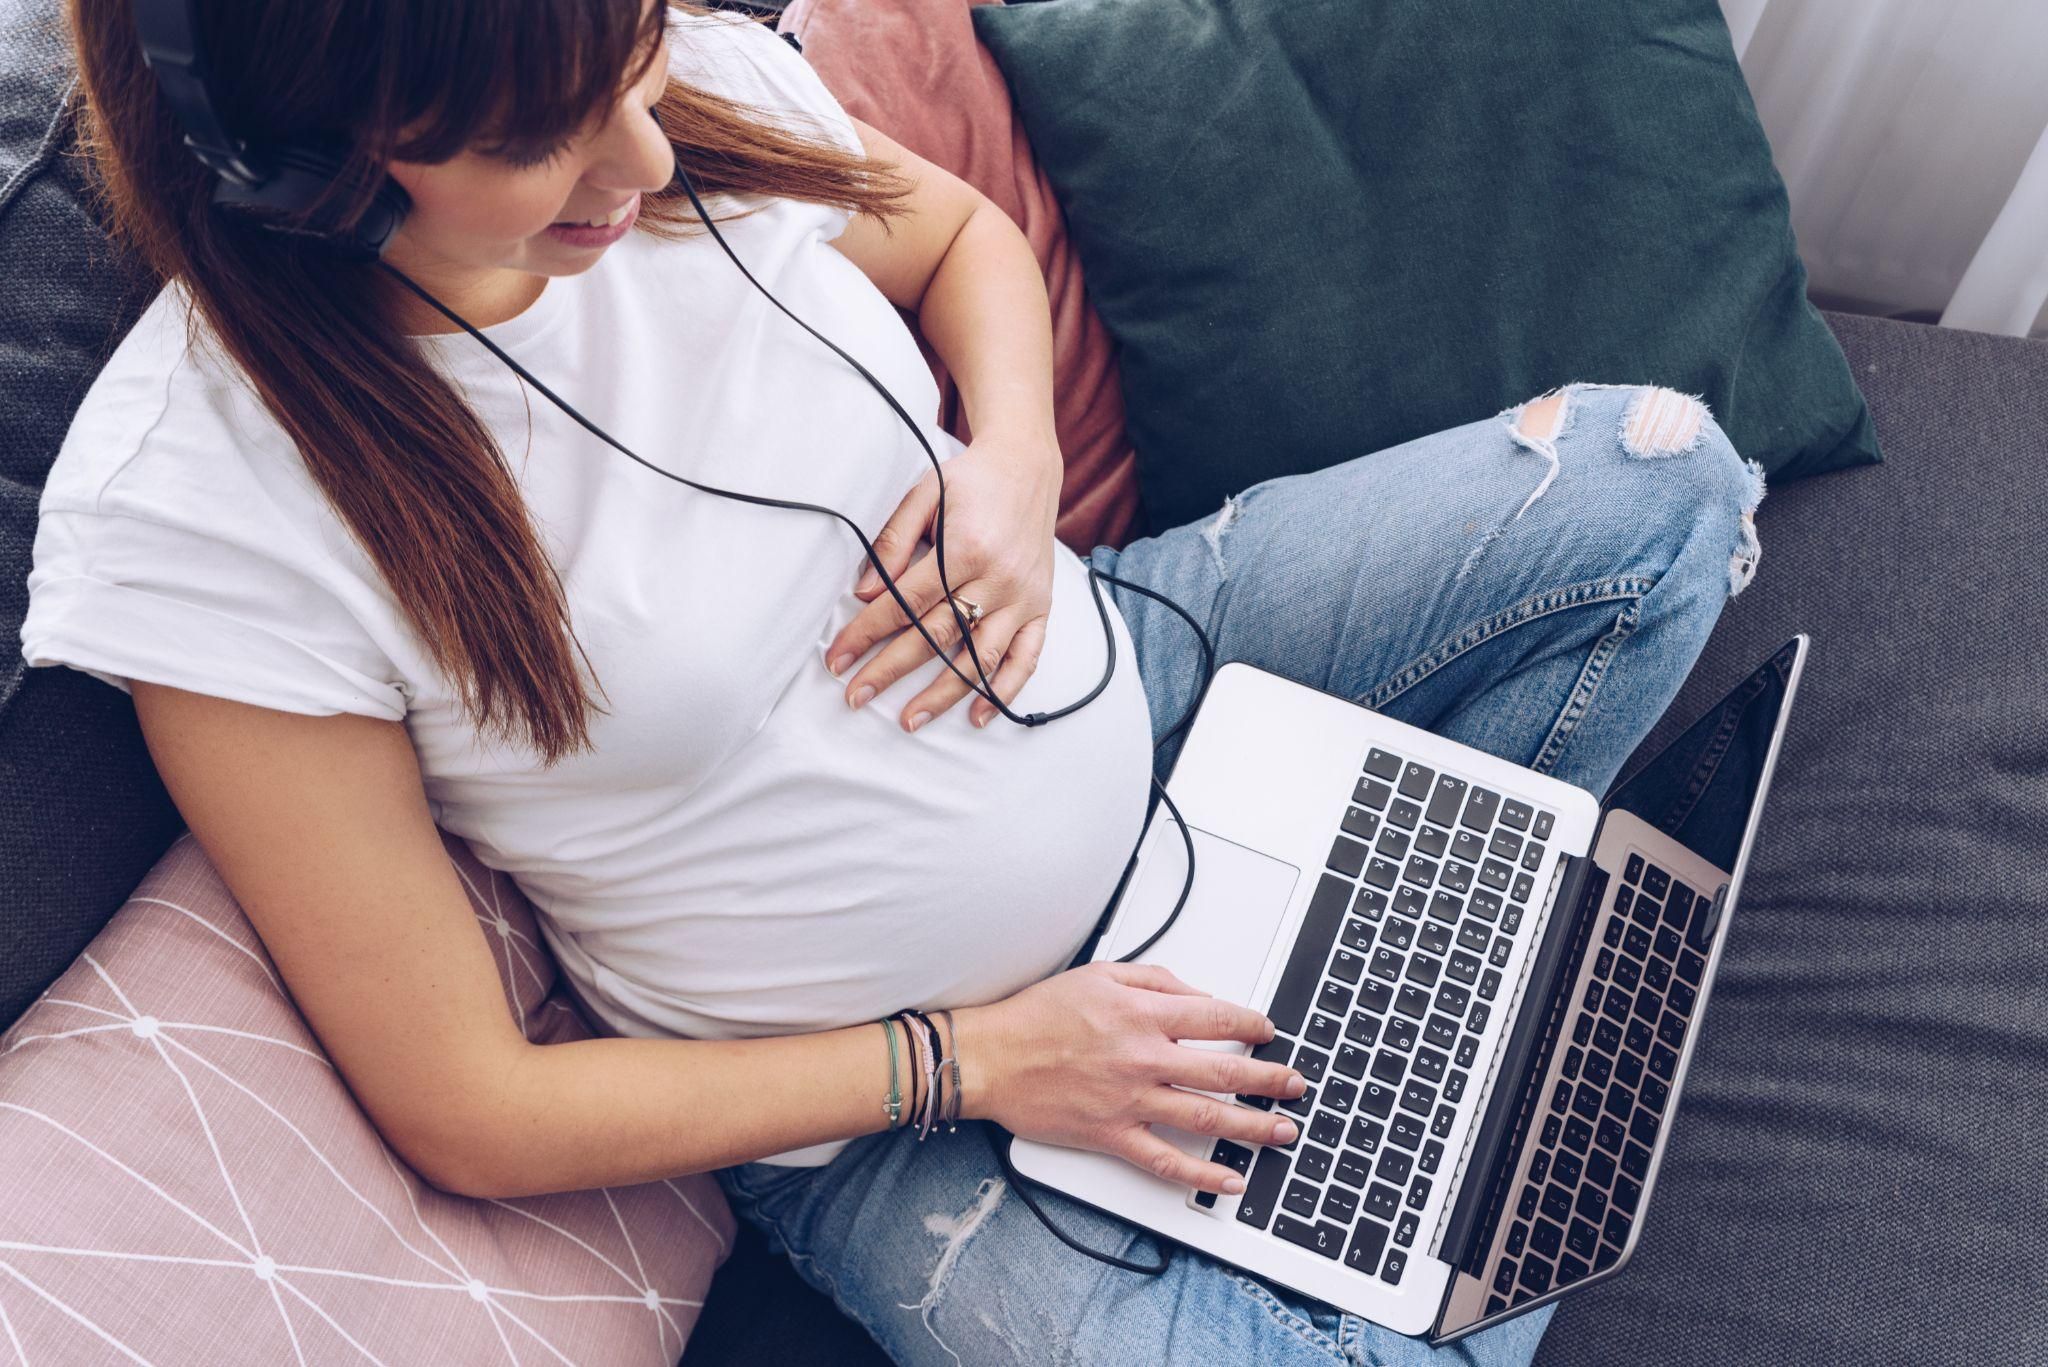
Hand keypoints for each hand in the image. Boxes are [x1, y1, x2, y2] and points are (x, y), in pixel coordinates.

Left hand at [825, 429, 1062, 732]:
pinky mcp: (1041, 607)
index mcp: (966, 547)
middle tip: (857, 697)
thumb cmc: (970, 480)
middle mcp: (997, 578)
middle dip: (892, 669)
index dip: (868, 632)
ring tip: (909, 719)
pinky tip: (976, 715)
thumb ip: (894, 540)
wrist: (1028, 466)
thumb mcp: (924, 493)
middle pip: (937, 635)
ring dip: (943, 694)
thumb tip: (864, 592)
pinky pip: (1025, 658)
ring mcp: (1022, 597)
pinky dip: (1004, 691)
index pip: (906, 602)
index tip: (839, 658)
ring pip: (980, 657)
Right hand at [951, 962, 1307, 1195]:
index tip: (1268, 1032)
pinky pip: (1166, 1159)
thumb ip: (1154, 979)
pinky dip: (1202, 1174)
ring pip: (1207, 1116)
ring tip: (1284, 1130)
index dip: (1251, 1024)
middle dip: (1269, 1078)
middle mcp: (1143, 1057)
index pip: (1215, 1016)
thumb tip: (1198, 995)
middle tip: (1295, 1083)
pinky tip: (1231, 1179)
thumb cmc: (1036, 1015)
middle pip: (1225, 1069)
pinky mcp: (1112, 1135)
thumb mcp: (1099, 973)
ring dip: (1254, 1125)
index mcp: (1142, 1013)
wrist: (989, 1057)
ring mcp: (1130, 1100)